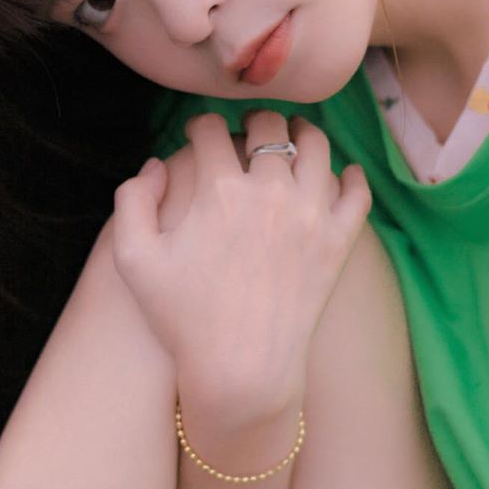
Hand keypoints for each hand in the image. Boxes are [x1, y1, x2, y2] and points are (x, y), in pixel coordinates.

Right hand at [111, 111, 370, 431]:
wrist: (241, 369)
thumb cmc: (183, 319)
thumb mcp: (134, 260)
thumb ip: (132, 201)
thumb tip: (156, 164)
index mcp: (219, 190)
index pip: (211, 129)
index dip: (199, 126)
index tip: (198, 134)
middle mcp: (269, 192)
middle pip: (270, 125)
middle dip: (253, 119)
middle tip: (247, 130)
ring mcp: (310, 215)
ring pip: (317, 146)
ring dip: (302, 133)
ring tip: (293, 138)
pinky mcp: (339, 242)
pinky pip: (356, 192)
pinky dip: (350, 176)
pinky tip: (340, 174)